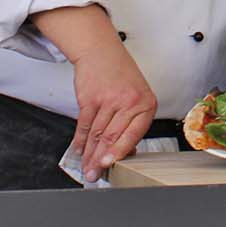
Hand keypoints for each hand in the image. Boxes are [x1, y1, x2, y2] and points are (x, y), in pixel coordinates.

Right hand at [31, 5, 157, 182]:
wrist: (102, 52)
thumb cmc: (121, 76)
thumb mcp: (137, 97)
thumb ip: (133, 122)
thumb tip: (125, 152)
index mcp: (146, 104)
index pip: (133, 134)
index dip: (119, 153)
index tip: (110, 166)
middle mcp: (129, 101)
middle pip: (112, 137)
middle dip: (100, 160)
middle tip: (94, 174)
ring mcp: (108, 99)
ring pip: (97, 134)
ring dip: (89, 154)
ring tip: (86, 167)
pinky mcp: (90, 98)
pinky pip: (84, 124)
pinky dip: (80, 140)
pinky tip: (79, 150)